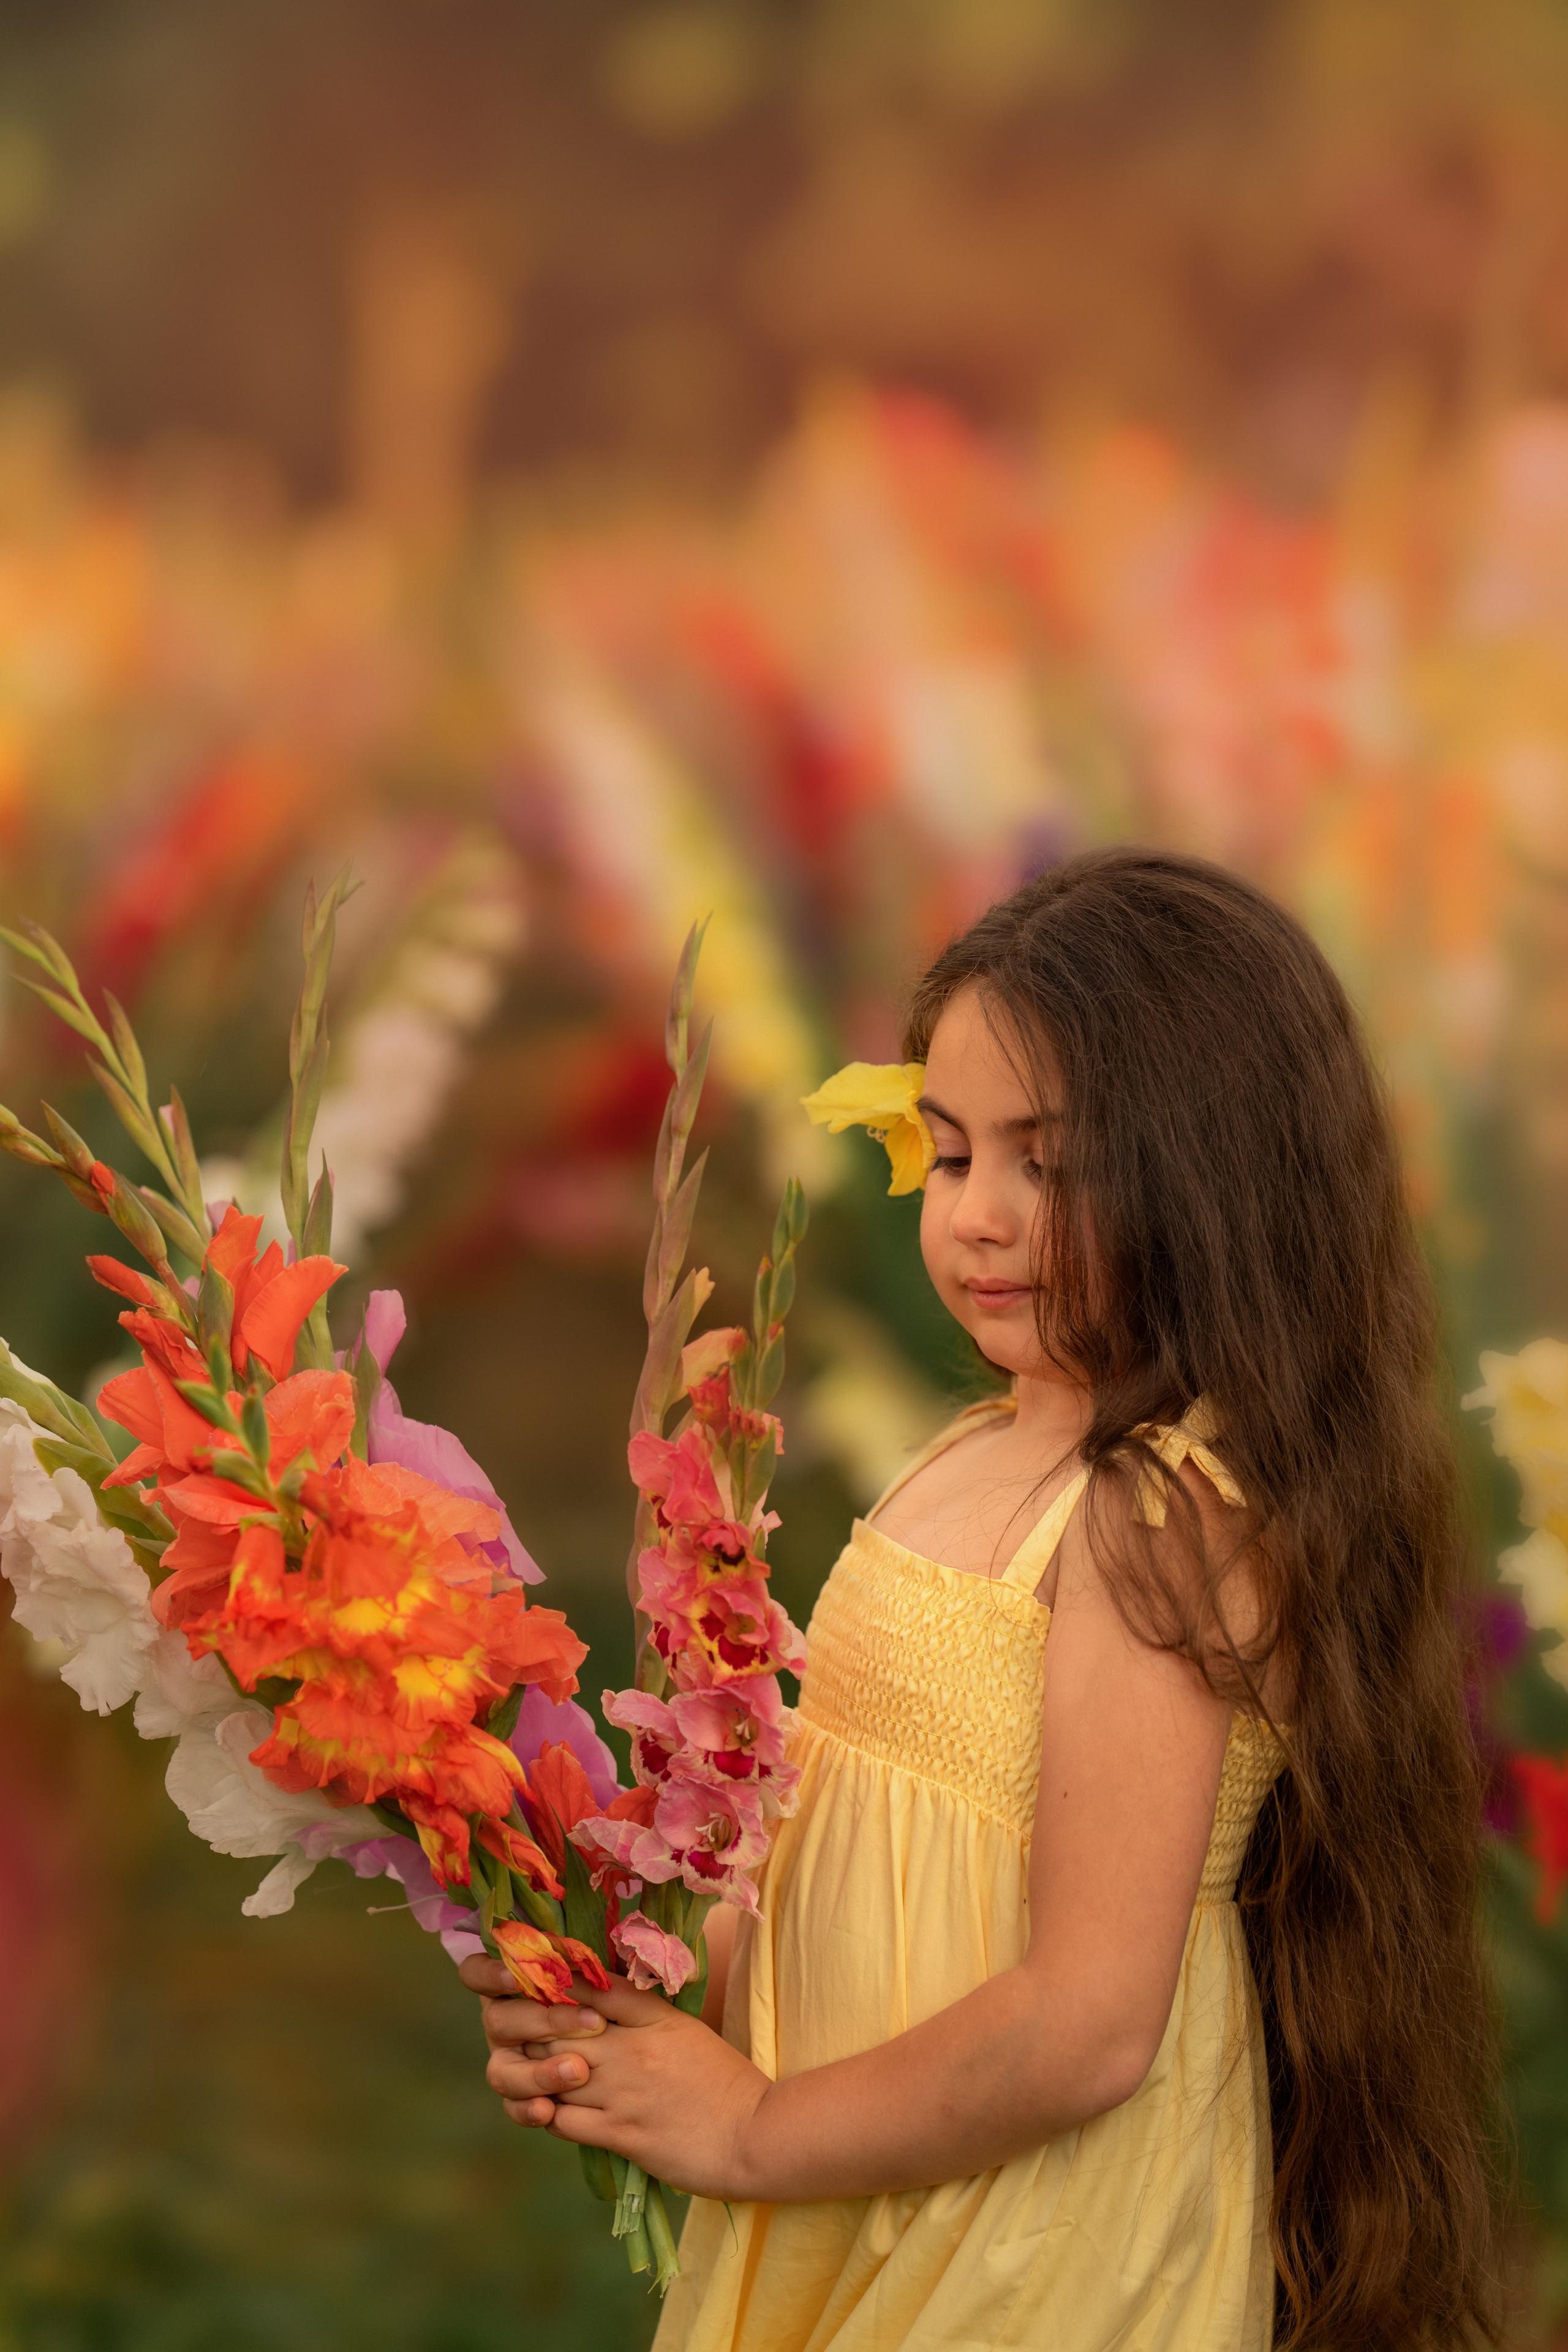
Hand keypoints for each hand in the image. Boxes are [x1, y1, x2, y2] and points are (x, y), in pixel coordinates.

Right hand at [458, 1953, 608, 2127]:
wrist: (631, 2052)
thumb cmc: (609, 1996)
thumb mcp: (599, 1974)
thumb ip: (583, 1962)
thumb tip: (579, 1954)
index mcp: (511, 1985)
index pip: (476, 1973)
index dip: (488, 1974)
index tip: (517, 1976)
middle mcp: (503, 2023)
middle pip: (498, 2022)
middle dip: (543, 2021)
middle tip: (591, 2022)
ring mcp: (508, 2062)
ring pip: (502, 2071)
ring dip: (539, 2072)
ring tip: (579, 2071)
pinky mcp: (520, 2097)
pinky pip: (514, 2108)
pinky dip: (529, 2110)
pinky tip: (549, 2110)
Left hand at [466, 1958, 773, 2199]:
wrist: (756, 2134)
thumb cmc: (722, 2079)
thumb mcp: (684, 2028)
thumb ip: (640, 2006)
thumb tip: (592, 1988)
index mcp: (651, 2017)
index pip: (589, 1987)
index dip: (552, 1983)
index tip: (528, 1980)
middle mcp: (632, 2050)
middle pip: (559, 2028)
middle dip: (530, 2026)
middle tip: (510, 2026)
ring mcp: (625, 2093)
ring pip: (554, 2074)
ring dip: (534, 2073)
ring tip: (526, 2069)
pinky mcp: (623, 2135)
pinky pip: (566, 2121)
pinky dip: (548, 2114)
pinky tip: (546, 2110)